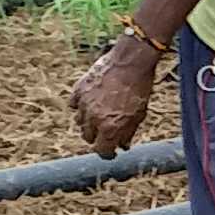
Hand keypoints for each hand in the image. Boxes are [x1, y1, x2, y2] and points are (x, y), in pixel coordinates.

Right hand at [70, 32, 159, 151]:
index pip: (102, 151)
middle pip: (88, 138)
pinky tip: (90, 103)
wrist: (130, 61)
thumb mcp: (139, 115)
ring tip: (99, 117)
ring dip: (88, 123)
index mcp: (110, 128)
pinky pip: (74, 105)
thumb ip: (128, 133)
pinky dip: (80, 107)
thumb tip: (122, 146)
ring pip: (79, 122)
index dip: (107, 153)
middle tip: (106, 132)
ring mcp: (84, 104)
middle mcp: (94, 119)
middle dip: (98, 138)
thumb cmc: (139, 88)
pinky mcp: (78, 90)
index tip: (111, 151)